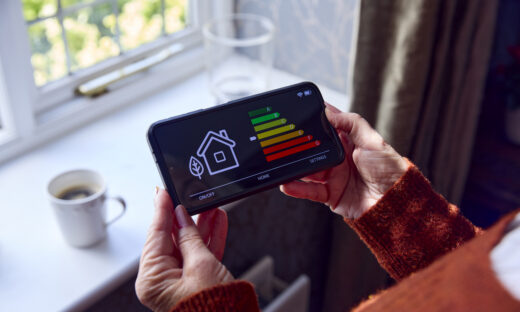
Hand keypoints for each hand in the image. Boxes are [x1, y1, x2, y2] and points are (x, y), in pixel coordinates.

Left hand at [135, 188, 232, 310]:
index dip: (162, 210)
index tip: (163, 191)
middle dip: (185, 216)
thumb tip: (181, 216)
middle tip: (189, 195)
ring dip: (201, 225)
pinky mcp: (195, 282)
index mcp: (152, 280)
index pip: (155, 235)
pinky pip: (199, 255)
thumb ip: (190, 237)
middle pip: (171, 238)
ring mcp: (178, 282)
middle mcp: (162, 281)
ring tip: (211, 206)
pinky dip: (209, 240)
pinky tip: (217, 222)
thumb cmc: (214, 309)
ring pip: (188, 244)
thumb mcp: (201, 265)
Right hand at [280, 104, 408, 218]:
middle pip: (312, 149)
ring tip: (281, 162)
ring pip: (307, 170)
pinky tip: (286, 184)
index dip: (313, 121)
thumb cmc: (389, 169)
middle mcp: (337, 159)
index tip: (298, 113)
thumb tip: (328, 110)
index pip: (326, 128)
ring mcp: (332, 177)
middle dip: (298, 145)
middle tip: (283, 140)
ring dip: (294, 167)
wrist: (396, 202)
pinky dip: (297, 188)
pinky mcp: (329, 195)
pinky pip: (309, 191)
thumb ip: (351, 123)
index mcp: (348, 142)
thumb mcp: (373, 140)